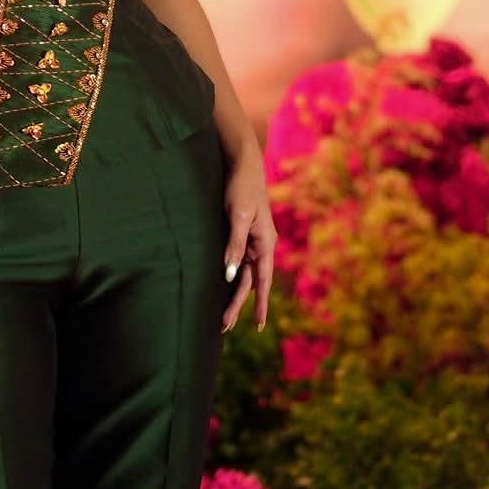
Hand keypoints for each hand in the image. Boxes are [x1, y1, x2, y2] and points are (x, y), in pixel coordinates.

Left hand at [220, 140, 275, 333]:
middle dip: (238, 305)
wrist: (241, 161)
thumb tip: (229, 274)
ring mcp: (251, 239)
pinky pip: (237, 260)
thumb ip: (234, 245)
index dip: (261, 305)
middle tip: (224, 327)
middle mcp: (260, 244)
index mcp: (265, 243)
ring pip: (243, 273)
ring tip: (222, 316)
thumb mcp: (236, 216)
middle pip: (250, 282)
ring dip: (233, 294)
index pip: (263, 281)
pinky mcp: (240, 232)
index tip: (260, 327)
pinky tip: (223, 286)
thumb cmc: (241, 187)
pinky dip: (231, 275)